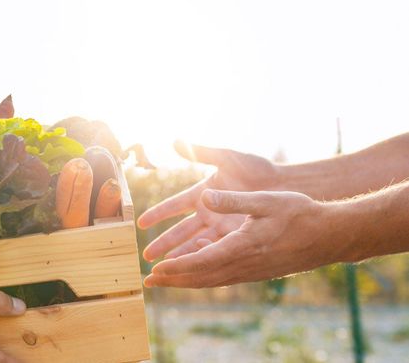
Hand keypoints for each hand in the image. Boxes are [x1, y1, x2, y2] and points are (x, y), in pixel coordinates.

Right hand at [139, 141, 279, 261]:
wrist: (288, 184)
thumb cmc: (257, 168)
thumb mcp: (228, 158)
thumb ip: (203, 152)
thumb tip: (176, 141)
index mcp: (203, 192)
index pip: (174, 206)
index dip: (158, 214)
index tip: (141, 224)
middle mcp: (209, 211)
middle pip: (181, 230)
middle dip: (164, 244)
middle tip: (146, 256)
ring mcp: (221, 225)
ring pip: (196, 244)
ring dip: (180, 256)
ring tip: (164, 270)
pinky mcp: (236, 235)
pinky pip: (216, 250)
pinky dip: (203, 259)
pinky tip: (191, 271)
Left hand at [144, 189, 337, 287]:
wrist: (329, 236)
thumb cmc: (299, 214)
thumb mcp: (265, 200)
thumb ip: (233, 200)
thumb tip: (206, 195)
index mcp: (242, 245)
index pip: (202, 260)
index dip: (177, 266)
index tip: (157, 268)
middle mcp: (244, 263)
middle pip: (201, 276)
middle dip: (173, 280)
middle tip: (149, 282)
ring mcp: (250, 271)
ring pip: (211, 280)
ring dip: (185, 282)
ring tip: (164, 282)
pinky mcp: (256, 271)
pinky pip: (222, 278)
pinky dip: (203, 278)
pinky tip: (195, 275)